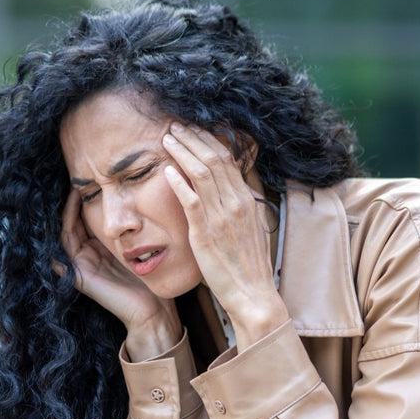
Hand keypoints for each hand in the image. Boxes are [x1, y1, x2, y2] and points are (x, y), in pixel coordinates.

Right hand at [56, 188, 180, 359]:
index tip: (94, 179)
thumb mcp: (145, 246)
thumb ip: (140, 228)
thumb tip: (144, 199)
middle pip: (74, 223)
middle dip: (75, 202)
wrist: (153, 311)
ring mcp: (82, 267)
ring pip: (66, 233)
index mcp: (102, 250)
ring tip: (75, 191)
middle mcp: (89, 257)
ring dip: (68, 212)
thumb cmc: (154, 280)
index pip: (88, 219)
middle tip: (79, 179)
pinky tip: (66, 215)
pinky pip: (64, 252)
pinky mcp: (79, 277)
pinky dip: (64, 232)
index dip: (88, 199)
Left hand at [161, 124, 287, 346]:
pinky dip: (179, 182)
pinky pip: (192, 201)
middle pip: (214, 158)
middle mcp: (236, 203)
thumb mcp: (246, 229)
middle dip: (193, 138)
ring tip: (167, 138)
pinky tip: (167, 170)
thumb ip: (235, 207)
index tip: (192, 128)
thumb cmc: (246, 265)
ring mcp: (222, 217)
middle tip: (175, 124)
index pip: (227, 159)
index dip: (208, 140)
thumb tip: (225, 189)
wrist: (252, 294)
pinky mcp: (207, 233)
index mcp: (246, 200)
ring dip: (183, 151)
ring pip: (203, 173)